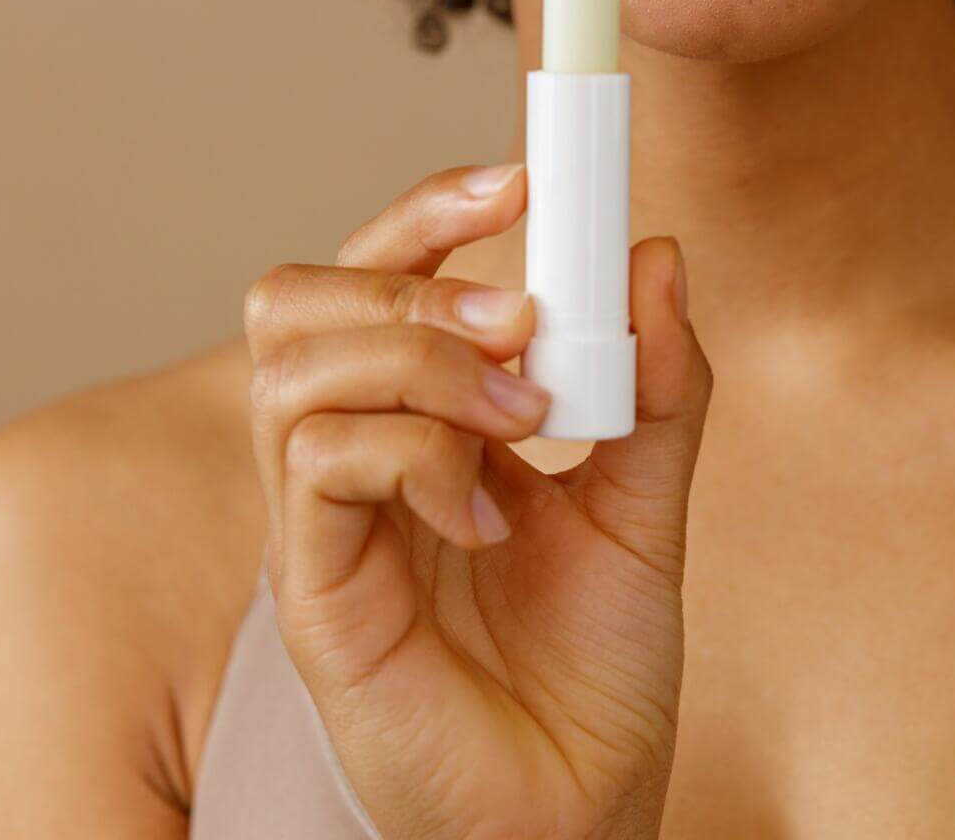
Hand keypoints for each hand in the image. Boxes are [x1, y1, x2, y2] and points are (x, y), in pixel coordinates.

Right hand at [243, 160, 713, 839]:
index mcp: (414, 425)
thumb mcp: (648, 509)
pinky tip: (491, 513)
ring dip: (422, 358)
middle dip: (410, 273)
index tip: (521, 177)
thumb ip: (655, 389)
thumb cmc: (594, 674)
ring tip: (523, 419)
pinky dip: (418, 455)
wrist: (580, 810)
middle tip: (520, 317)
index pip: (373, 274)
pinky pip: (320, 462)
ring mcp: (320, 524)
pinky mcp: (313, 590)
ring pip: (296, 364)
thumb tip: (657, 255)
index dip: (427, 209)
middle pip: (297, 297)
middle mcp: (350, 461)